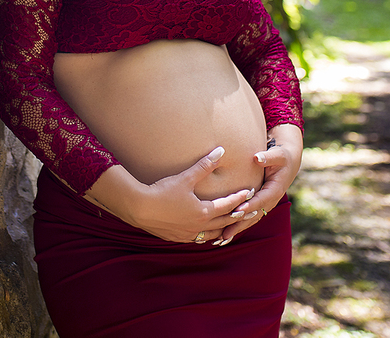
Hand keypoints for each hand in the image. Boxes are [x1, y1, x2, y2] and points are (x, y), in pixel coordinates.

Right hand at [87, 147, 256, 243]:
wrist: (139, 208)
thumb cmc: (162, 192)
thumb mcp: (185, 177)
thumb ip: (204, 165)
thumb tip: (220, 151)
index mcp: (204, 212)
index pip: (228, 205)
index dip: (239, 198)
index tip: (249, 193)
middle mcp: (200, 226)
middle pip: (224, 222)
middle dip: (238, 216)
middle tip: (250, 212)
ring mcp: (188, 234)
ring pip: (212, 235)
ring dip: (222, 229)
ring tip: (229, 226)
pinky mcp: (177, 237)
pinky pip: (197, 239)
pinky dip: (205, 236)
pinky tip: (203, 233)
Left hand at [216, 125, 303, 245]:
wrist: (288, 162)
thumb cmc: (282, 156)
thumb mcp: (278, 155)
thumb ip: (268, 157)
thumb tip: (257, 157)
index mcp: (275, 190)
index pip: (261, 200)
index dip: (250, 206)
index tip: (237, 210)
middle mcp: (270, 201)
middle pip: (253, 215)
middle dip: (239, 224)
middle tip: (224, 233)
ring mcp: (265, 205)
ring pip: (250, 220)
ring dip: (236, 229)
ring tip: (221, 239)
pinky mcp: (259, 205)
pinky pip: (248, 218)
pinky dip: (237, 226)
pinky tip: (224, 235)